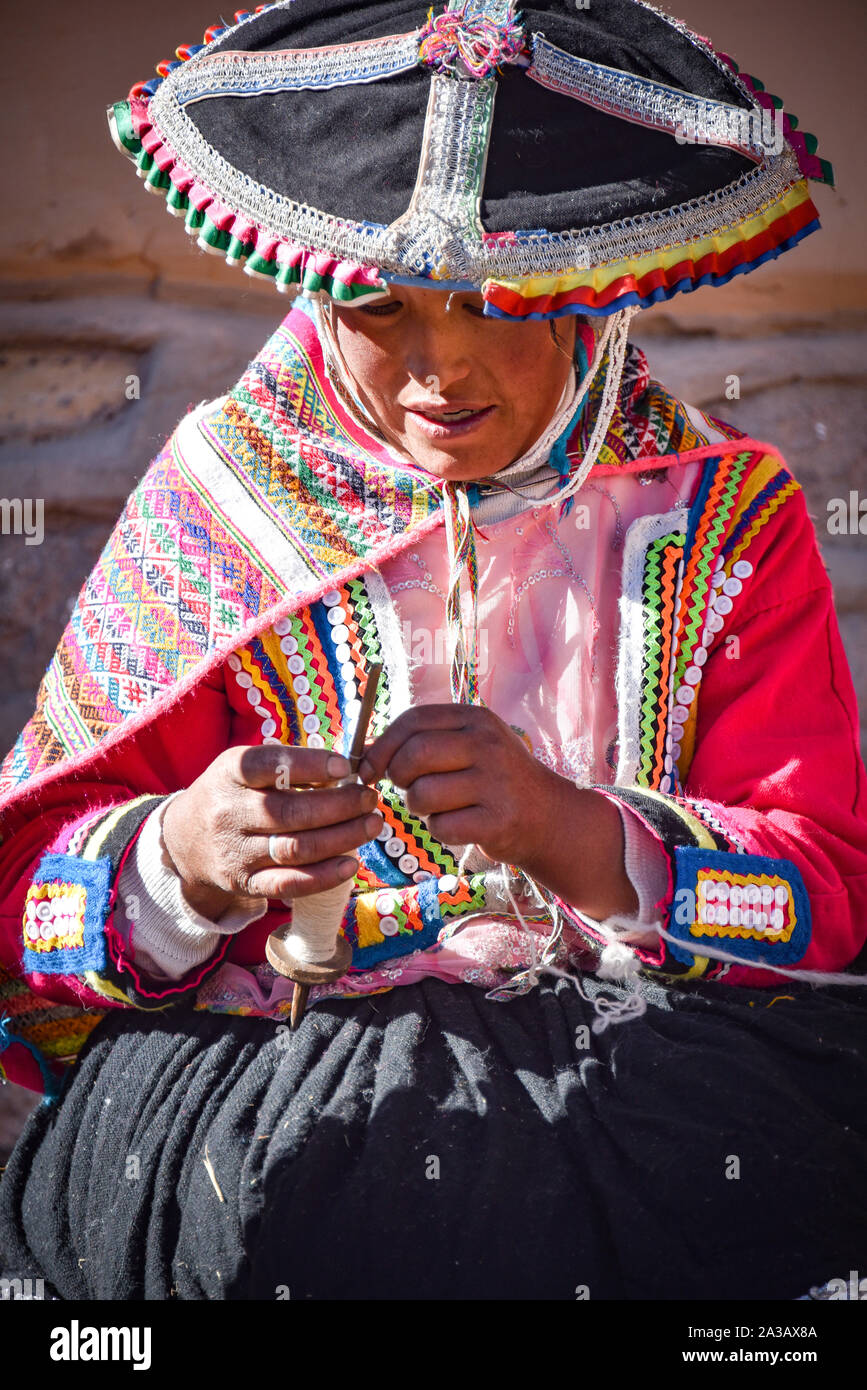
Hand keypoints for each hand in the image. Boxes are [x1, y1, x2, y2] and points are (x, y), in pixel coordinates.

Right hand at [161, 745, 383, 919]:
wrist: (183, 840)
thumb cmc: (230, 795)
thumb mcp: (243, 768)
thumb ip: (285, 766)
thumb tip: (345, 770)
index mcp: (230, 773)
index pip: (270, 765)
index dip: (311, 764)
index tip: (345, 766)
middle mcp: (229, 812)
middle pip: (291, 812)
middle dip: (340, 805)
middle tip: (369, 799)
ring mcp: (236, 851)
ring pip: (296, 848)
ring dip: (342, 838)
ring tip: (370, 825)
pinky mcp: (244, 882)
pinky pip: (288, 883)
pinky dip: (323, 876)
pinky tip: (350, 864)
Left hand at [357, 704, 638, 919]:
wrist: (548, 816)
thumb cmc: (493, 779)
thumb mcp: (469, 745)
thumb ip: (424, 740)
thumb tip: (363, 752)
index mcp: (476, 719)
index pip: (413, 720)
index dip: (382, 745)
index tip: (370, 768)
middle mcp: (488, 744)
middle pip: (414, 756)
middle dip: (398, 777)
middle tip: (407, 788)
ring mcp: (496, 782)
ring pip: (422, 795)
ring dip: (419, 807)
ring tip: (440, 806)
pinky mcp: (498, 820)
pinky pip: (441, 827)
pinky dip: (440, 830)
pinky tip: (460, 824)